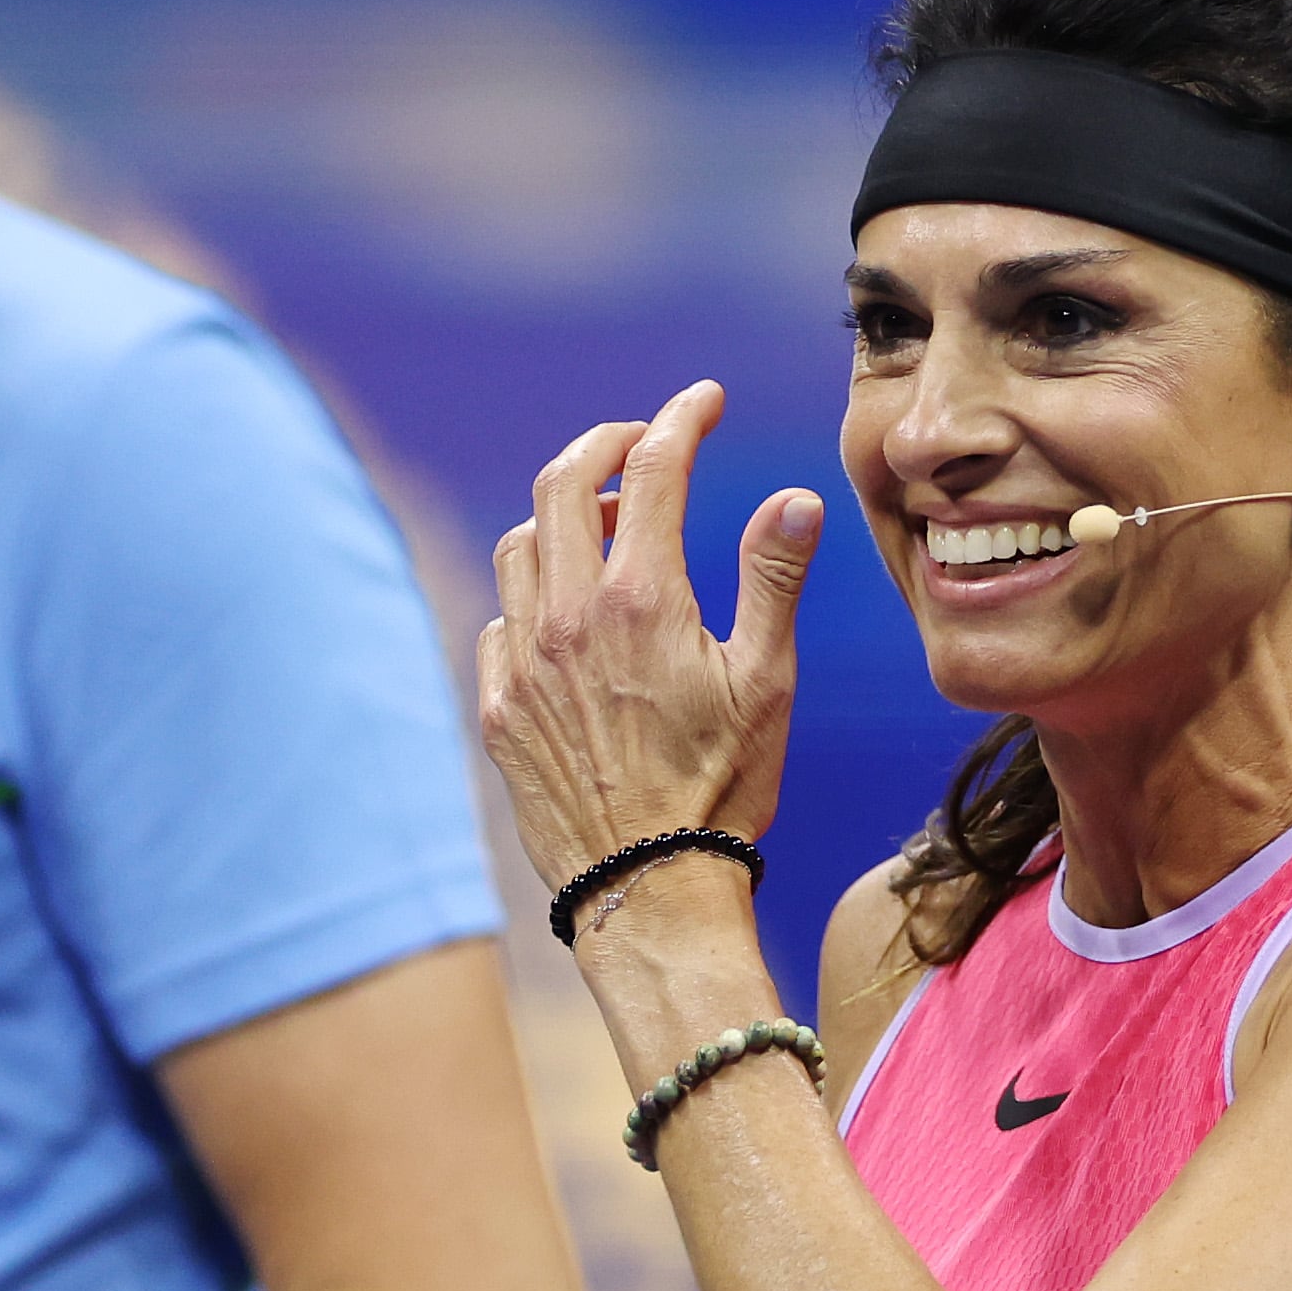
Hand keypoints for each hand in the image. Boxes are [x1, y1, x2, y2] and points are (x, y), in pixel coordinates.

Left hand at [477, 381, 820, 896]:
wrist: (647, 888)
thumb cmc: (722, 790)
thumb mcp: (766, 682)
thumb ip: (774, 580)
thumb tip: (795, 498)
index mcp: (641, 600)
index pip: (654, 467)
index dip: (680, 418)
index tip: (703, 402)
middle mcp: (566, 617)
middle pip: (564, 484)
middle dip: (607, 445)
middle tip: (644, 443)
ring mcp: (522, 663)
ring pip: (521, 546)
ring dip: (562, 517)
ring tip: (608, 527)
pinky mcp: (498, 709)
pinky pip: (496, 620)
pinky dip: (530, 594)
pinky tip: (564, 613)